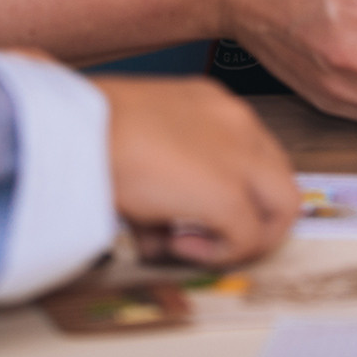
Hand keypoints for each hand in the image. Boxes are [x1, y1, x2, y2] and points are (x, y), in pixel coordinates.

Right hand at [96, 76, 299, 266]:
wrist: (74, 131)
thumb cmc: (87, 129)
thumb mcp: (137, 137)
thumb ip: (163, 175)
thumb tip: (159, 227)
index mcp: (211, 102)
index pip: (252, 150)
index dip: (233, 188)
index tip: (197, 209)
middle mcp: (236, 122)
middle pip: (278, 177)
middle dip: (252, 215)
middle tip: (210, 236)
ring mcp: (238, 157)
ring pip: (282, 206)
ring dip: (244, 237)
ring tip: (192, 245)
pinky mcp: (228, 195)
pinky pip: (248, 237)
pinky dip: (219, 254)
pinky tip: (175, 247)